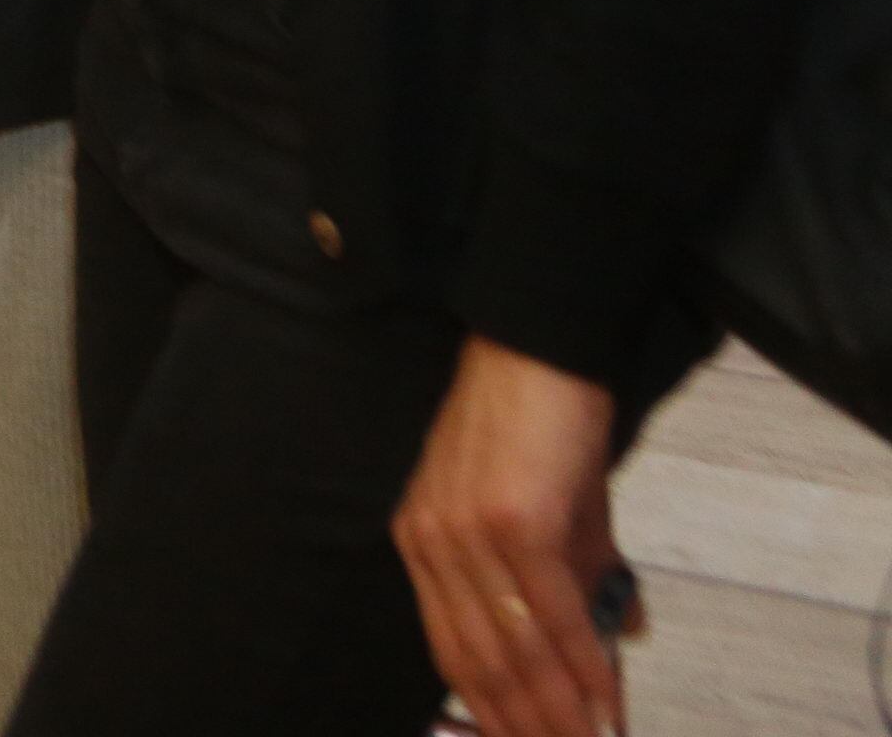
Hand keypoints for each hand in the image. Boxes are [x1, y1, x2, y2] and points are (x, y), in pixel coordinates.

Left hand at [394, 335, 629, 736]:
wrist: (539, 349)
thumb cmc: (541, 430)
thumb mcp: (549, 515)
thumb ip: (576, 581)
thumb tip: (627, 636)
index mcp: (421, 543)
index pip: (450, 649)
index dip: (490, 710)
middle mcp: (431, 542)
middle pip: (479, 661)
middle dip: (526, 723)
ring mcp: (468, 532)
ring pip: (514, 646)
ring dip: (558, 709)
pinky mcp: (515, 520)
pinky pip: (550, 611)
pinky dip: (582, 664)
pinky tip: (606, 700)